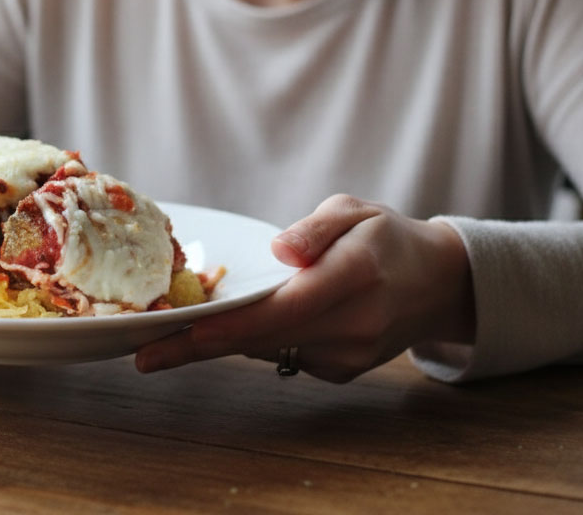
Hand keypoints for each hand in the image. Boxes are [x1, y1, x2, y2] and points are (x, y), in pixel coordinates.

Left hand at [134, 194, 474, 381]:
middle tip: (145, 354)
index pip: (284, 309)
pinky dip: (257, 340)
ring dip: (221, 343)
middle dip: (201, 347)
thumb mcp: (354, 210)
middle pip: (265, 340)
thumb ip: (315, 228)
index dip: (232, 325)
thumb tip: (281, 251)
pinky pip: (286, 355)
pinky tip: (239, 322)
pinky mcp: (343, 371)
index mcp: (355, 276)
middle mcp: (354, 324)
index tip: (187, 332)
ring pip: (270, 350)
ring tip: (169, 336)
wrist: (437, 283)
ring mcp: (350, 355)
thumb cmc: (385, 237)